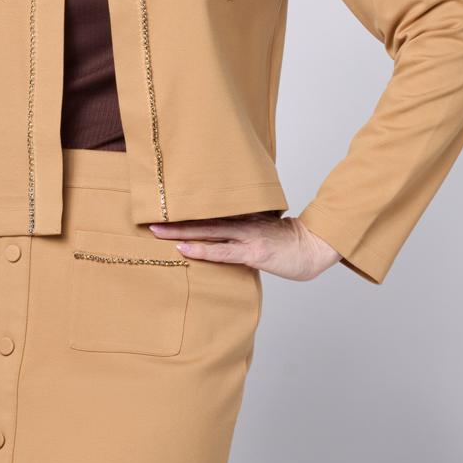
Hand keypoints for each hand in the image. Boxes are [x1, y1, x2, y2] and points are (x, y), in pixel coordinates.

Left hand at [148, 212, 342, 281]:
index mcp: (242, 218)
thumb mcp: (262, 232)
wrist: (314, 247)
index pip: (208, 214)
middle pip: (201, 219)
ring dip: (180, 231)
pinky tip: (184, 249)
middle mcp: (241, 223)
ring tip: (156, 231)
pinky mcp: (253, 252)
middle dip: (173, 219)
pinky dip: (202, 250)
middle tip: (148, 217)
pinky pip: (223, 251)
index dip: (184, 213)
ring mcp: (247, 236)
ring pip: (207, 232)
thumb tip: (220, 237)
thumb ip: (241, 232)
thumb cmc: (288, 244)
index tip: (162, 210)